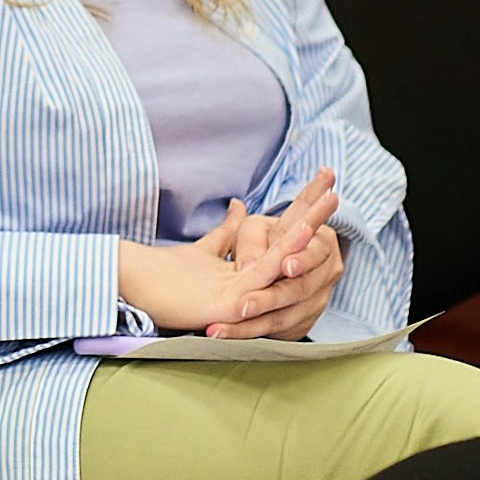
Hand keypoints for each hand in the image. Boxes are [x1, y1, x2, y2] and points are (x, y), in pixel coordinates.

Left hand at [116, 169, 338, 333]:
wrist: (144, 287)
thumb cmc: (172, 274)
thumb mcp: (209, 246)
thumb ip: (228, 230)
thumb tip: (237, 203)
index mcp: (254, 269)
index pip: (286, 232)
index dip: (305, 208)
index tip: (326, 181)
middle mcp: (260, 284)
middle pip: (296, 244)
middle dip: (316, 212)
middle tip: (335, 182)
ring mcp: (253, 293)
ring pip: (292, 255)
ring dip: (312, 224)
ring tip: (332, 196)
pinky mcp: (240, 298)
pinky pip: (271, 271)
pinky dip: (291, 248)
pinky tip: (306, 227)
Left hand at [219, 215, 343, 340]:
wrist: (275, 261)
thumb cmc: (265, 237)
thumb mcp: (257, 228)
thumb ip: (253, 241)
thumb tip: (247, 266)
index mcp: (323, 244)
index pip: (316, 252)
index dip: (302, 259)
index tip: (285, 266)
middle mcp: (325, 276)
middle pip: (301, 290)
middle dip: (271, 299)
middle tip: (243, 305)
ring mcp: (316, 304)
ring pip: (286, 317)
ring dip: (252, 325)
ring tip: (222, 328)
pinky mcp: (301, 324)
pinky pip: (278, 333)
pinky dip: (251, 333)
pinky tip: (228, 334)